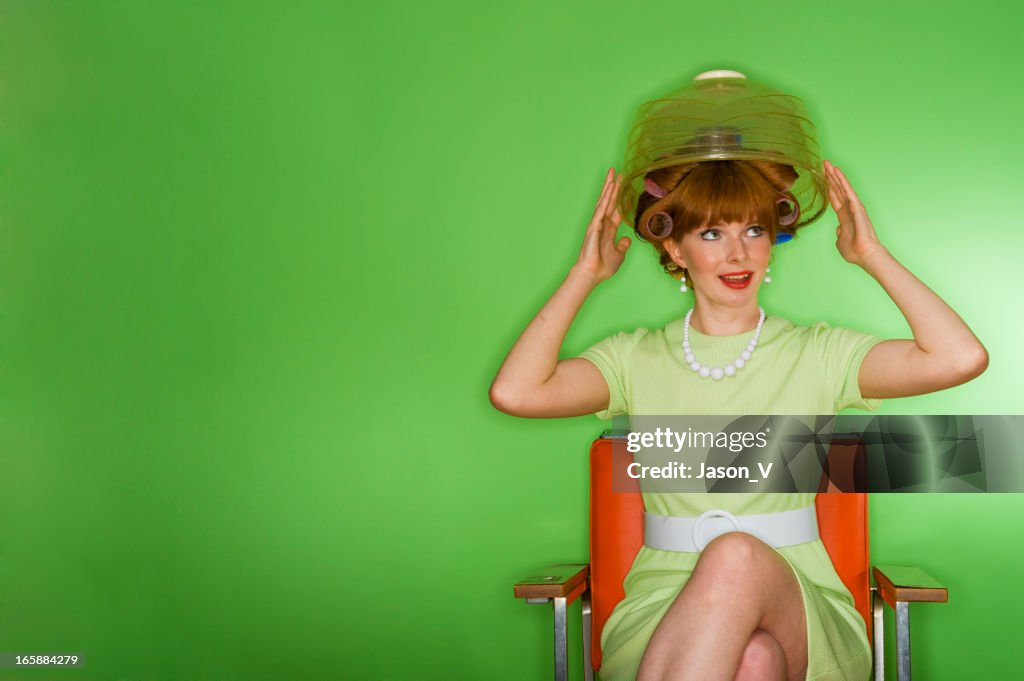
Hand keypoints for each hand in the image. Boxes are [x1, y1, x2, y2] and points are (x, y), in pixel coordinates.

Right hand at [573, 168, 630, 282]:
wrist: (592, 274)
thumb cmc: (602, 267)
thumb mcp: (618, 254)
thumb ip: (623, 245)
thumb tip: (627, 239)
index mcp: (609, 230)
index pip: (616, 209)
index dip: (620, 197)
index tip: (623, 186)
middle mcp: (603, 224)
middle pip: (610, 201)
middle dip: (614, 186)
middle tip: (617, 172)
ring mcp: (598, 224)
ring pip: (605, 201)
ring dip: (609, 187)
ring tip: (613, 173)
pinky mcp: (594, 226)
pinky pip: (601, 209)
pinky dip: (606, 198)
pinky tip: (609, 188)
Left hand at [824, 160, 887, 267]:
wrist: (864, 255)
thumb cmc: (854, 251)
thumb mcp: (841, 242)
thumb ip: (839, 233)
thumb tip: (839, 229)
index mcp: (843, 217)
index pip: (835, 199)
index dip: (829, 188)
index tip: (823, 178)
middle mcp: (848, 209)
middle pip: (837, 190)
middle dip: (830, 177)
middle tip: (824, 164)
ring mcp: (853, 207)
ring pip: (842, 187)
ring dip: (835, 175)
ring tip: (828, 164)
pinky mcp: (856, 206)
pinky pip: (848, 191)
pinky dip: (842, 180)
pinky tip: (837, 171)